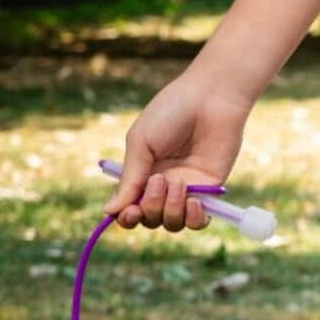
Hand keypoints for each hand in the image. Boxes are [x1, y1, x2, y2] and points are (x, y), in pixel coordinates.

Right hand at [103, 71, 253, 231]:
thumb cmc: (172, 111)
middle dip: (150, 208)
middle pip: (150, 219)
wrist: (211, 96)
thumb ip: (129, 178)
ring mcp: (188, 188)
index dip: (127, 217)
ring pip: (172, 223)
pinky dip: (194, 219)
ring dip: (171, 210)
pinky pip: (199, 220)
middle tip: (159, 180)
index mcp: (142, 173)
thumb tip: (108, 212)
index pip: (129, 208)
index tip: (130, 210)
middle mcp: (163, 185)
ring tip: (178, 183)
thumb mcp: (141, 141)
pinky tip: (193, 201)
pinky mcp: (211, 189)